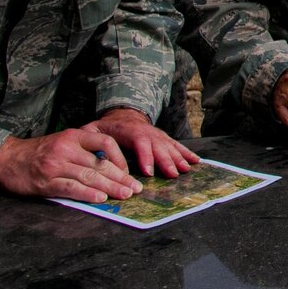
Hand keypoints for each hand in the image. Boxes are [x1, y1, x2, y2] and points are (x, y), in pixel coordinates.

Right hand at [0, 129, 141, 201]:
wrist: (6, 159)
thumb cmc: (37, 153)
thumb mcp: (61, 142)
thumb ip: (83, 150)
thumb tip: (110, 167)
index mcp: (72, 136)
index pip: (105, 141)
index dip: (120, 156)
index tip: (128, 171)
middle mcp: (66, 148)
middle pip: (100, 163)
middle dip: (121, 177)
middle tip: (136, 188)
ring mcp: (56, 165)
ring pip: (90, 176)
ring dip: (110, 188)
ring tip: (125, 195)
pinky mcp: (46, 182)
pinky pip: (71, 188)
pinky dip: (87, 194)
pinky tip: (100, 199)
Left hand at [82, 106, 196, 178]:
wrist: (121, 114)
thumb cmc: (105, 127)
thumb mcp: (92, 131)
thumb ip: (91, 141)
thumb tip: (96, 156)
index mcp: (129, 130)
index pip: (139, 142)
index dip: (145, 156)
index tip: (148, 171)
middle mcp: (146, 132)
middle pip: (158, 146)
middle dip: (166, 161)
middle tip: (173, 174)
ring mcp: (157, 135)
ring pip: (169, 146)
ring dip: (179, 158)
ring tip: (185, 169)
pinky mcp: (164, 138)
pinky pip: (177, 145)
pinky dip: (187, 153)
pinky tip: (196, 161)